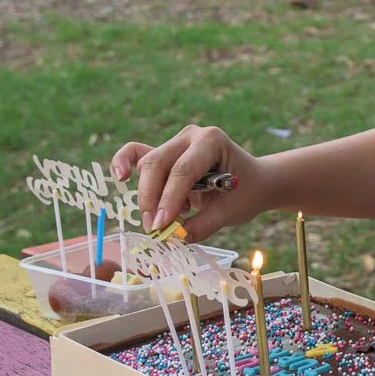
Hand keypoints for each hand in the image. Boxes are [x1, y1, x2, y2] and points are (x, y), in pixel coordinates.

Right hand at [110, 123, 264, 237]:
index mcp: (211, 141)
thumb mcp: (230, 212)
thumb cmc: (247, 192)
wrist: (255, 181)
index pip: (183, 170)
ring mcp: (176, 142)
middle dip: (152, 199)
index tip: (161, 226)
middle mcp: (190, 136)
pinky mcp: (165, 153)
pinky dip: (123, 162)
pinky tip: (119, 176)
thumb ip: (201, 226)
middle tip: (154, 229)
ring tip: (163, 219)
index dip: (169, 199)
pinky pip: (138, 153)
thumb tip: (172, 239)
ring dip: (149, 196)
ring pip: (148, 166)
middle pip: (158, 164)